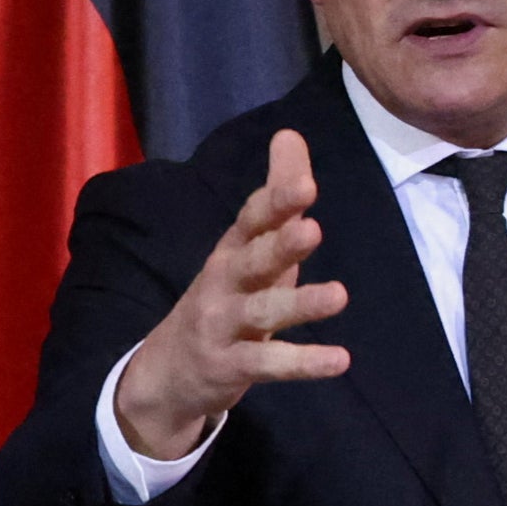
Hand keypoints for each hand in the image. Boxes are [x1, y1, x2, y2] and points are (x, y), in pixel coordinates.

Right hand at [116, 128, 349, 463]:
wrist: (167, 371)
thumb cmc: (225, 298)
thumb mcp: (249, 247)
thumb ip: (275, 195)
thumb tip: (290, 134)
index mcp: (232, 250)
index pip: (252, 220)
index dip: (276, 202)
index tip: (305, 184)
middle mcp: (223, 283)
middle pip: (252, 260)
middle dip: (281, 245)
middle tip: (312, 229)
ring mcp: (223, 325)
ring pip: (262, 312)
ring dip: (300, 304)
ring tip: (339, 295)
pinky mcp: (230, 366)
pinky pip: (268, 362)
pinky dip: (303, 363)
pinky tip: (339, 359)